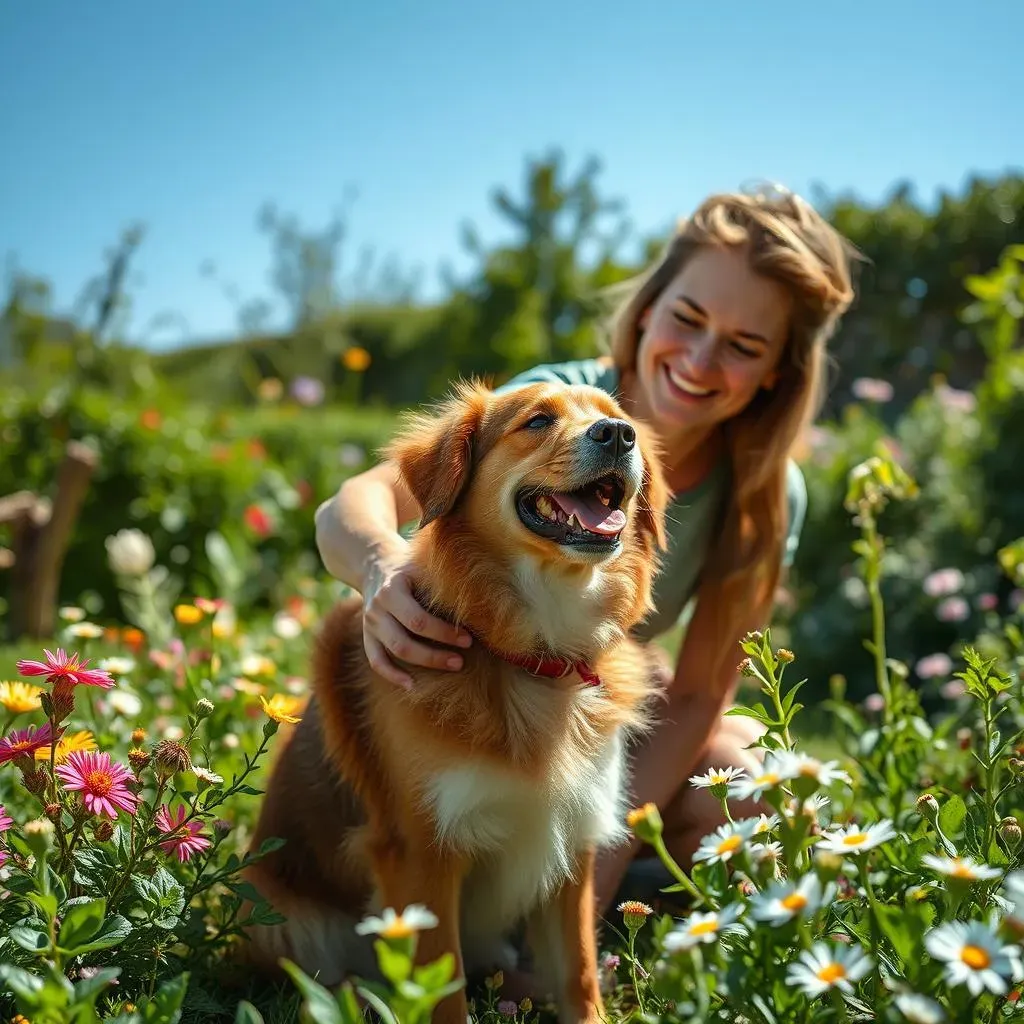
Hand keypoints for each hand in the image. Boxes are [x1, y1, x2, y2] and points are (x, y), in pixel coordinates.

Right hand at [361, 546, 472, 688]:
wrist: (376, 563)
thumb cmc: (411, 567)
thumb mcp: (423, 566)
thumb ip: (443, 582)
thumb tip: (483, 600)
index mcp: (392, 590)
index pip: (418, 619)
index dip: (444, 633)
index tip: (469, 639)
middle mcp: (377, 609)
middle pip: (404, 641)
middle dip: (434, 655)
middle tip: (461, 661)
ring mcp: (370, 624)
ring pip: (392, 652)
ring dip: (423, 664)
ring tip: (452, 667)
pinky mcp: (367, 635)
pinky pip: (375, 660)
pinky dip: (392, 675)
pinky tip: (411, 686)